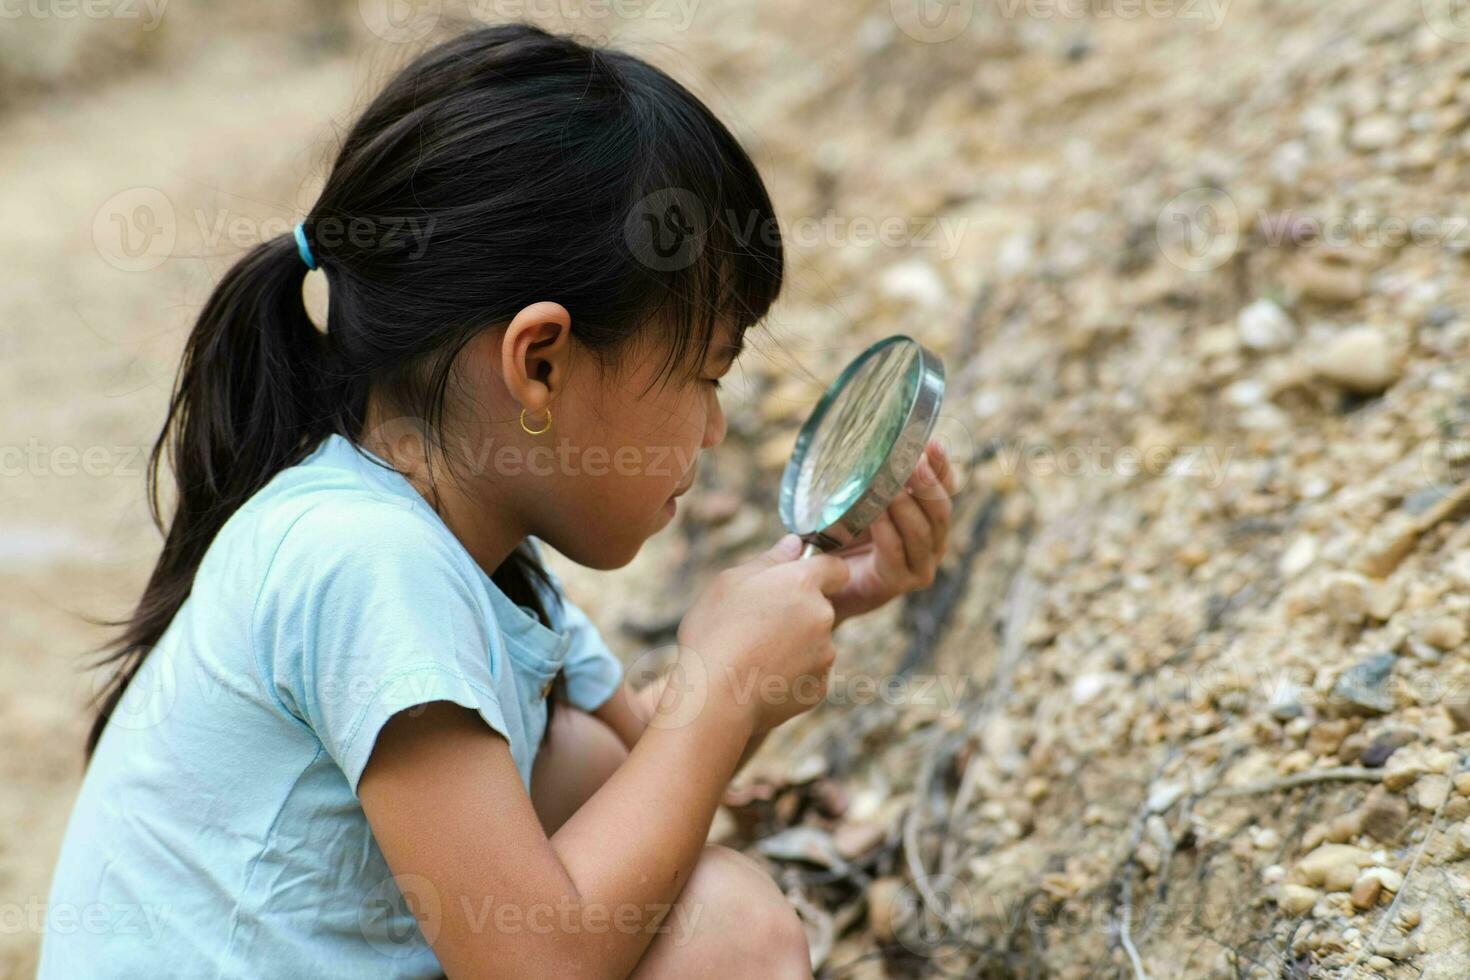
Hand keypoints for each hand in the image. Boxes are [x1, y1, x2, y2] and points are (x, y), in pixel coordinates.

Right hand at [674, 534, 850, 734]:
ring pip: (815, 642)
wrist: (714, 698)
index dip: (818, 573)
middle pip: (821, 607)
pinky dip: (791, 674)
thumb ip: (769, 559)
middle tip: (758, 624)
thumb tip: (794, 543)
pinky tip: (761, 678)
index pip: (835, 568)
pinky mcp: (819, 688)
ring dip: (795, 644)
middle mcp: (823, 616)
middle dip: (798, 612)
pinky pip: (809, 673)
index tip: (796, 583)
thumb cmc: (715, 632)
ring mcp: (824, 655)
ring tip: (754, 655)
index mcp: (803, 583)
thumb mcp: (729, 582)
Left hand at [827, 439, 958, 626]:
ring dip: (906, 505)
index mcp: (931, 519)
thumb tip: (878, 439)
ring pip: (922, 532)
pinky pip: (895, 551)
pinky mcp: (898, 582)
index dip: (942, 465)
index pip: (947, 488)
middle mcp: (933, 543)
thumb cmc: (847, 536)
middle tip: (912, 461)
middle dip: (927, 484)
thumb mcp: (864, 499)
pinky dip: (886, 530)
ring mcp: (920, 566)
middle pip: (941, 510)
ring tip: (892, 484)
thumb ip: (878, 476)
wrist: (825, 582)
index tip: (930, 442)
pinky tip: (875, 513)